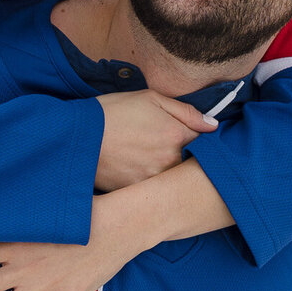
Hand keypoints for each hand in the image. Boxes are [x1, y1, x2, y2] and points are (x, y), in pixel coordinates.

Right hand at [94, 89, 217, 190]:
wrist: (78, 137)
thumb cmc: (113, 112)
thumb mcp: (150, 98)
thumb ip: (186, 111)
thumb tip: (213, 125)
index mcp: (177, 135)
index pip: (205, 141)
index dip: (198, 138)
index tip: (187, 135)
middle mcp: (170, 161)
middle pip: (191, 163)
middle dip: (186, 156)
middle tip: (166, 147)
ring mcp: (154, 180)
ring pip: (174, 178)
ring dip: (169, 170)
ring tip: (149, 157)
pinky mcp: (139, 192)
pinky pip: (155, 189)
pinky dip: (152, 181)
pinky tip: (137, 168)